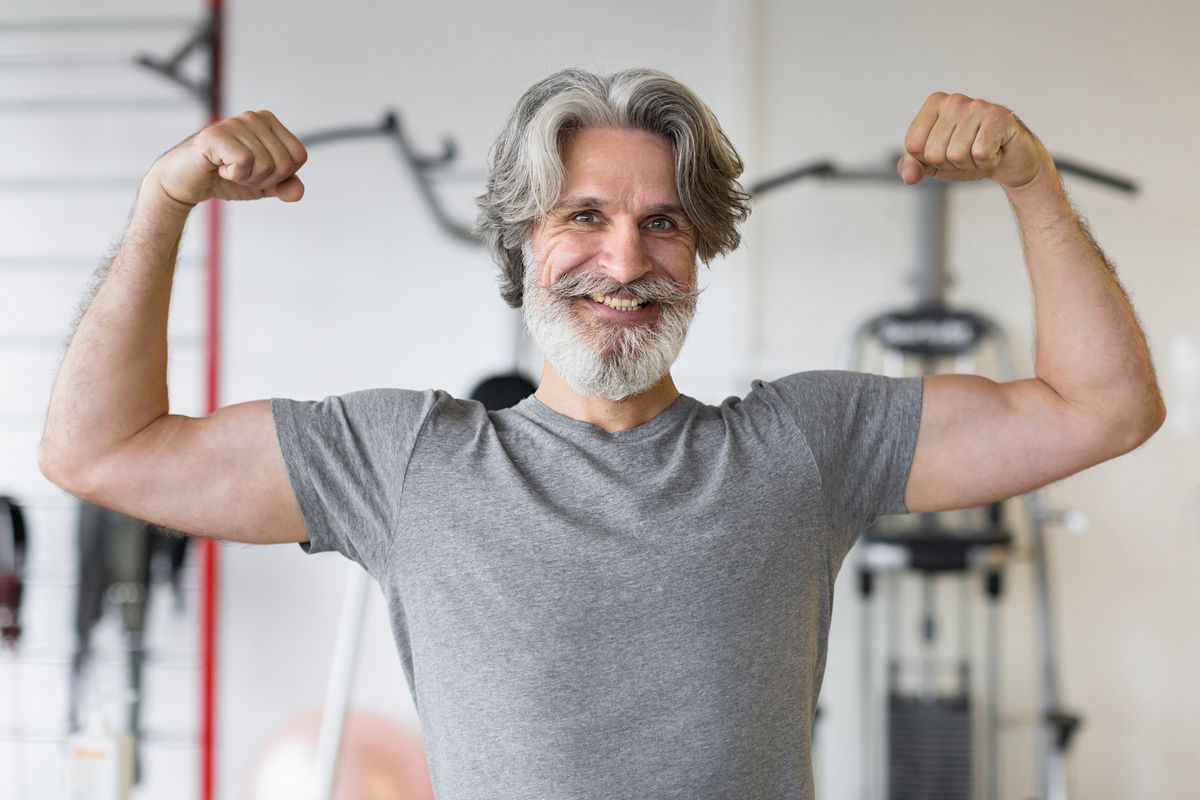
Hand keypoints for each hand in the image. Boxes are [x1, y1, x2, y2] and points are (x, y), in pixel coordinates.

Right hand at [148, 110, 307, 206]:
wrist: (186, 182)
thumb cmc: (226, 177)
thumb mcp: (263, 185)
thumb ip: (285, 187)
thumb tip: (298, 192)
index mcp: (269, 123)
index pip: (299, 156)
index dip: (281, 175)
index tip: (257, 171)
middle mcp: (254, 117)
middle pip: (284, 164)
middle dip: (263, 179)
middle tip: (239, 172)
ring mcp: (234, 123)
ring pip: (266, 166)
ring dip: (246, 178)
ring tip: (227, 169)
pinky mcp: (216, 135)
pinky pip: (244, 163)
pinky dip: (233, 175)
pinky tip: (218, 167)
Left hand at [897, 92, 1049, 189]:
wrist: (1009, 160)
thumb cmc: (968, 156)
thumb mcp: (933, 163)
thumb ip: (912, 166)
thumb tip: (909, 176)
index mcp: (934, 104)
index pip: (913, 145)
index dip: (929, 160)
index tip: (947, 151)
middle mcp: (954, 100)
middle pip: (934, 153)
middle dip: (950, 164)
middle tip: (968, 153)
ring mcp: (977, 106)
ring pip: (956, 155)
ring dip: (970, 163)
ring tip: (981, 151)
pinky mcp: (999, 117)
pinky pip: (980, 154)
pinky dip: (987, 162)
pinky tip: (995, 150)